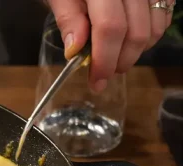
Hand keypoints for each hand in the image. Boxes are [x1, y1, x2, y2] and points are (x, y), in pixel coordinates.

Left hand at [48, 0, 173, 91]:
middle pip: (136, 33)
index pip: (110, 27)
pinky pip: (163, 19)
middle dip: (120, 61)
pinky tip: (129, 40)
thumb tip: (75, 50)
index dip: (104, 59)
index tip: (96, 81)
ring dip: (135, 52)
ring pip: (153, 29)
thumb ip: (68, 19)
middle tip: (105, 73)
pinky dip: (148, 37)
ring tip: (115, 57)